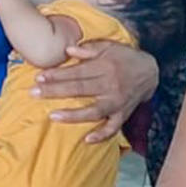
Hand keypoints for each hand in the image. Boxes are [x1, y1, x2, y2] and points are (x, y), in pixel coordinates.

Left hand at [33, 41, 158, 142]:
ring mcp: (117, 102)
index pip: (77, 72)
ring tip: (53, 116)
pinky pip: (113, 128)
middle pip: (80, 89)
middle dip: (56, 91)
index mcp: (105, 67)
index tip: (39, 77)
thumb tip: (68, 50)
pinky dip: (102, 135)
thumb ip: (88, 49)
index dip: (57, 75)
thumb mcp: (109, 46)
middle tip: (34, 93)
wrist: (151, 72)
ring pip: (94, 111)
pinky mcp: (123, 114)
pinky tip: (87, 140)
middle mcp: (111, 85)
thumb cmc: (125, 57)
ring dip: (73, 115)